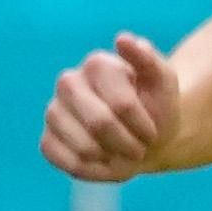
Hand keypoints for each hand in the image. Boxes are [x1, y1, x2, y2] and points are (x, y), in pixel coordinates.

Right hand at [42, 30, 180, 180]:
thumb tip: (122, 39)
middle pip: (100, 124)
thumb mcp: (164, 83)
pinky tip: (104, 161)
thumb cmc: (155, 108)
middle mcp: (68, 82)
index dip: (143, 127)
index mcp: (97, 64)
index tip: (153, 132)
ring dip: (113, 159)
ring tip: (122, 152)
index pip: (122, 104)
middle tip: (139, 148)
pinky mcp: (47, 140)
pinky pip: (67, 163)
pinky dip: (94, 171)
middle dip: (128, 144)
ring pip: (83, 147)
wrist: (146, 138)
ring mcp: (54, 111)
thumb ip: (149, 60)